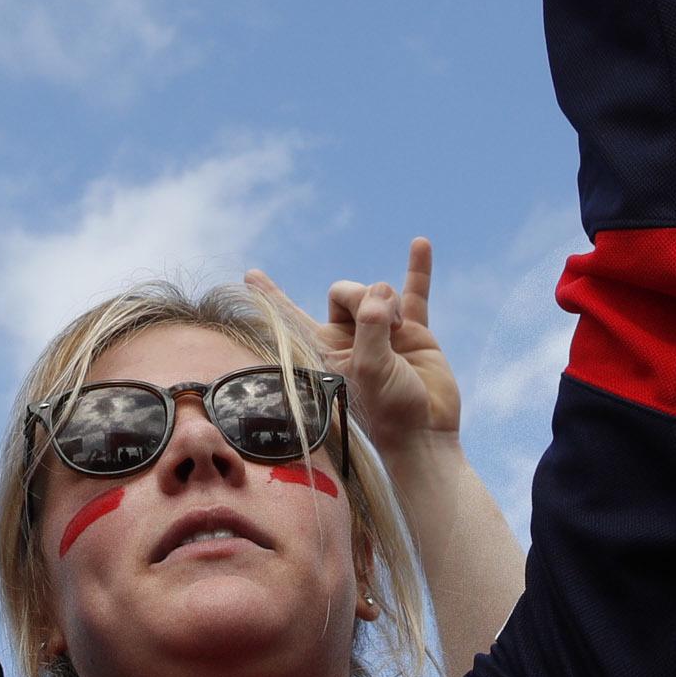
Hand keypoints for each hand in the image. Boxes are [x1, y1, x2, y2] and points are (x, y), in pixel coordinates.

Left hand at [246, 239, 459, 465]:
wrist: (425, 432)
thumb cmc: (388, 412)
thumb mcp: (368, 369)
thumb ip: (371, 325)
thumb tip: (382, 292)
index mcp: (325, 350)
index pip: (291, 317)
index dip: (271, 296)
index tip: (249, 275)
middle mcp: (349, 338)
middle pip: (343, 291)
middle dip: (362, 296)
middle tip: (384, 324)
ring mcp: (381, 331)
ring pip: (377, 290)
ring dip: (391, 301)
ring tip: (402, 329)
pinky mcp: (412, 331)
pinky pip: (414, 292)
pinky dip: (418, 269)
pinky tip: (421, 244)